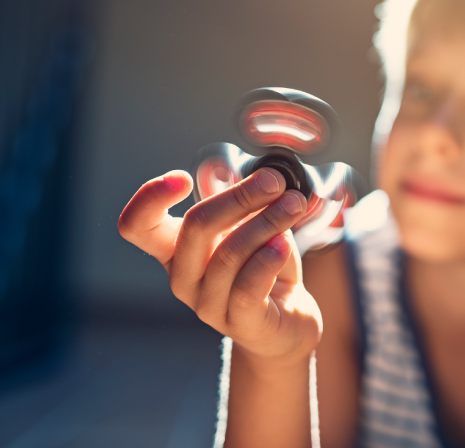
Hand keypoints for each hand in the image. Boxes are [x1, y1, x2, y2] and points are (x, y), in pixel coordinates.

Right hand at [117, 168, 322, 363]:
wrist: (288, 320)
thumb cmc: (263, 267)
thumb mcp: (250, 227)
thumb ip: (246, 205)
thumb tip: (264, 177)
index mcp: (175, 249)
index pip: (136, 226)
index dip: (148, 199)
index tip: (183, 178)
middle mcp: (183, 277)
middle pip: (196, 227)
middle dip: (240, 196)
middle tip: (274, 182)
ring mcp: (207, 304)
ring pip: (228, 253)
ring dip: (267, 221)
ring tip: (293, 205)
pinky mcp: (240, 323)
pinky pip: (248, 287)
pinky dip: (268, 258)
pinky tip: (284, 243)